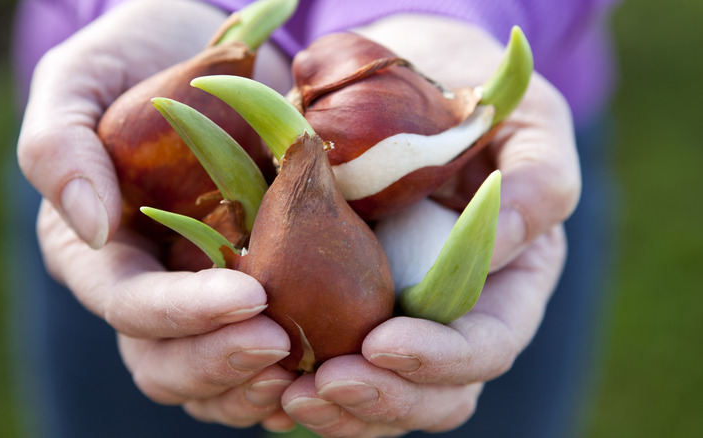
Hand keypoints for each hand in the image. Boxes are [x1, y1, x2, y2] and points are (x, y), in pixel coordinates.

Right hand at [20, 0, 294, 429]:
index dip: (184, 312)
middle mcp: (145, 285)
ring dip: (252, 385)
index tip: (250, 297)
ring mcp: (197, 294)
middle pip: (164, 360)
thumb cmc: (137, 58)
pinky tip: (322, 363)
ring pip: (209, 378)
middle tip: (282, 346)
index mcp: (95, 249)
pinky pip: (256, 357)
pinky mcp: (248, 288)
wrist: (213, 53)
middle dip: (220, 362)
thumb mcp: (82, 78)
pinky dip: (286, 373)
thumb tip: (91, 226)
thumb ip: (60, 146)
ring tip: (305, 370)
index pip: (130, 303)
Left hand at [278, 15, 579, 435]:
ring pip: (380, 395)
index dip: (441, 359)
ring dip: (337, 409)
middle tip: (321, 386)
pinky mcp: (344, 304)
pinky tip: (267, 379)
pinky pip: (327, 361)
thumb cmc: (476, 97)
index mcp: (508, 285)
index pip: (486, 346)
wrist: (406, 79)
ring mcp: (398, 314)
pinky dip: (299, 379)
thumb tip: (505, 244)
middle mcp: (454, 314)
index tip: (383, 342)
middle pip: (434, 393)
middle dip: (381, 399)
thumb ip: (538, 182)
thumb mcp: (527, 122)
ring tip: (288, 395)